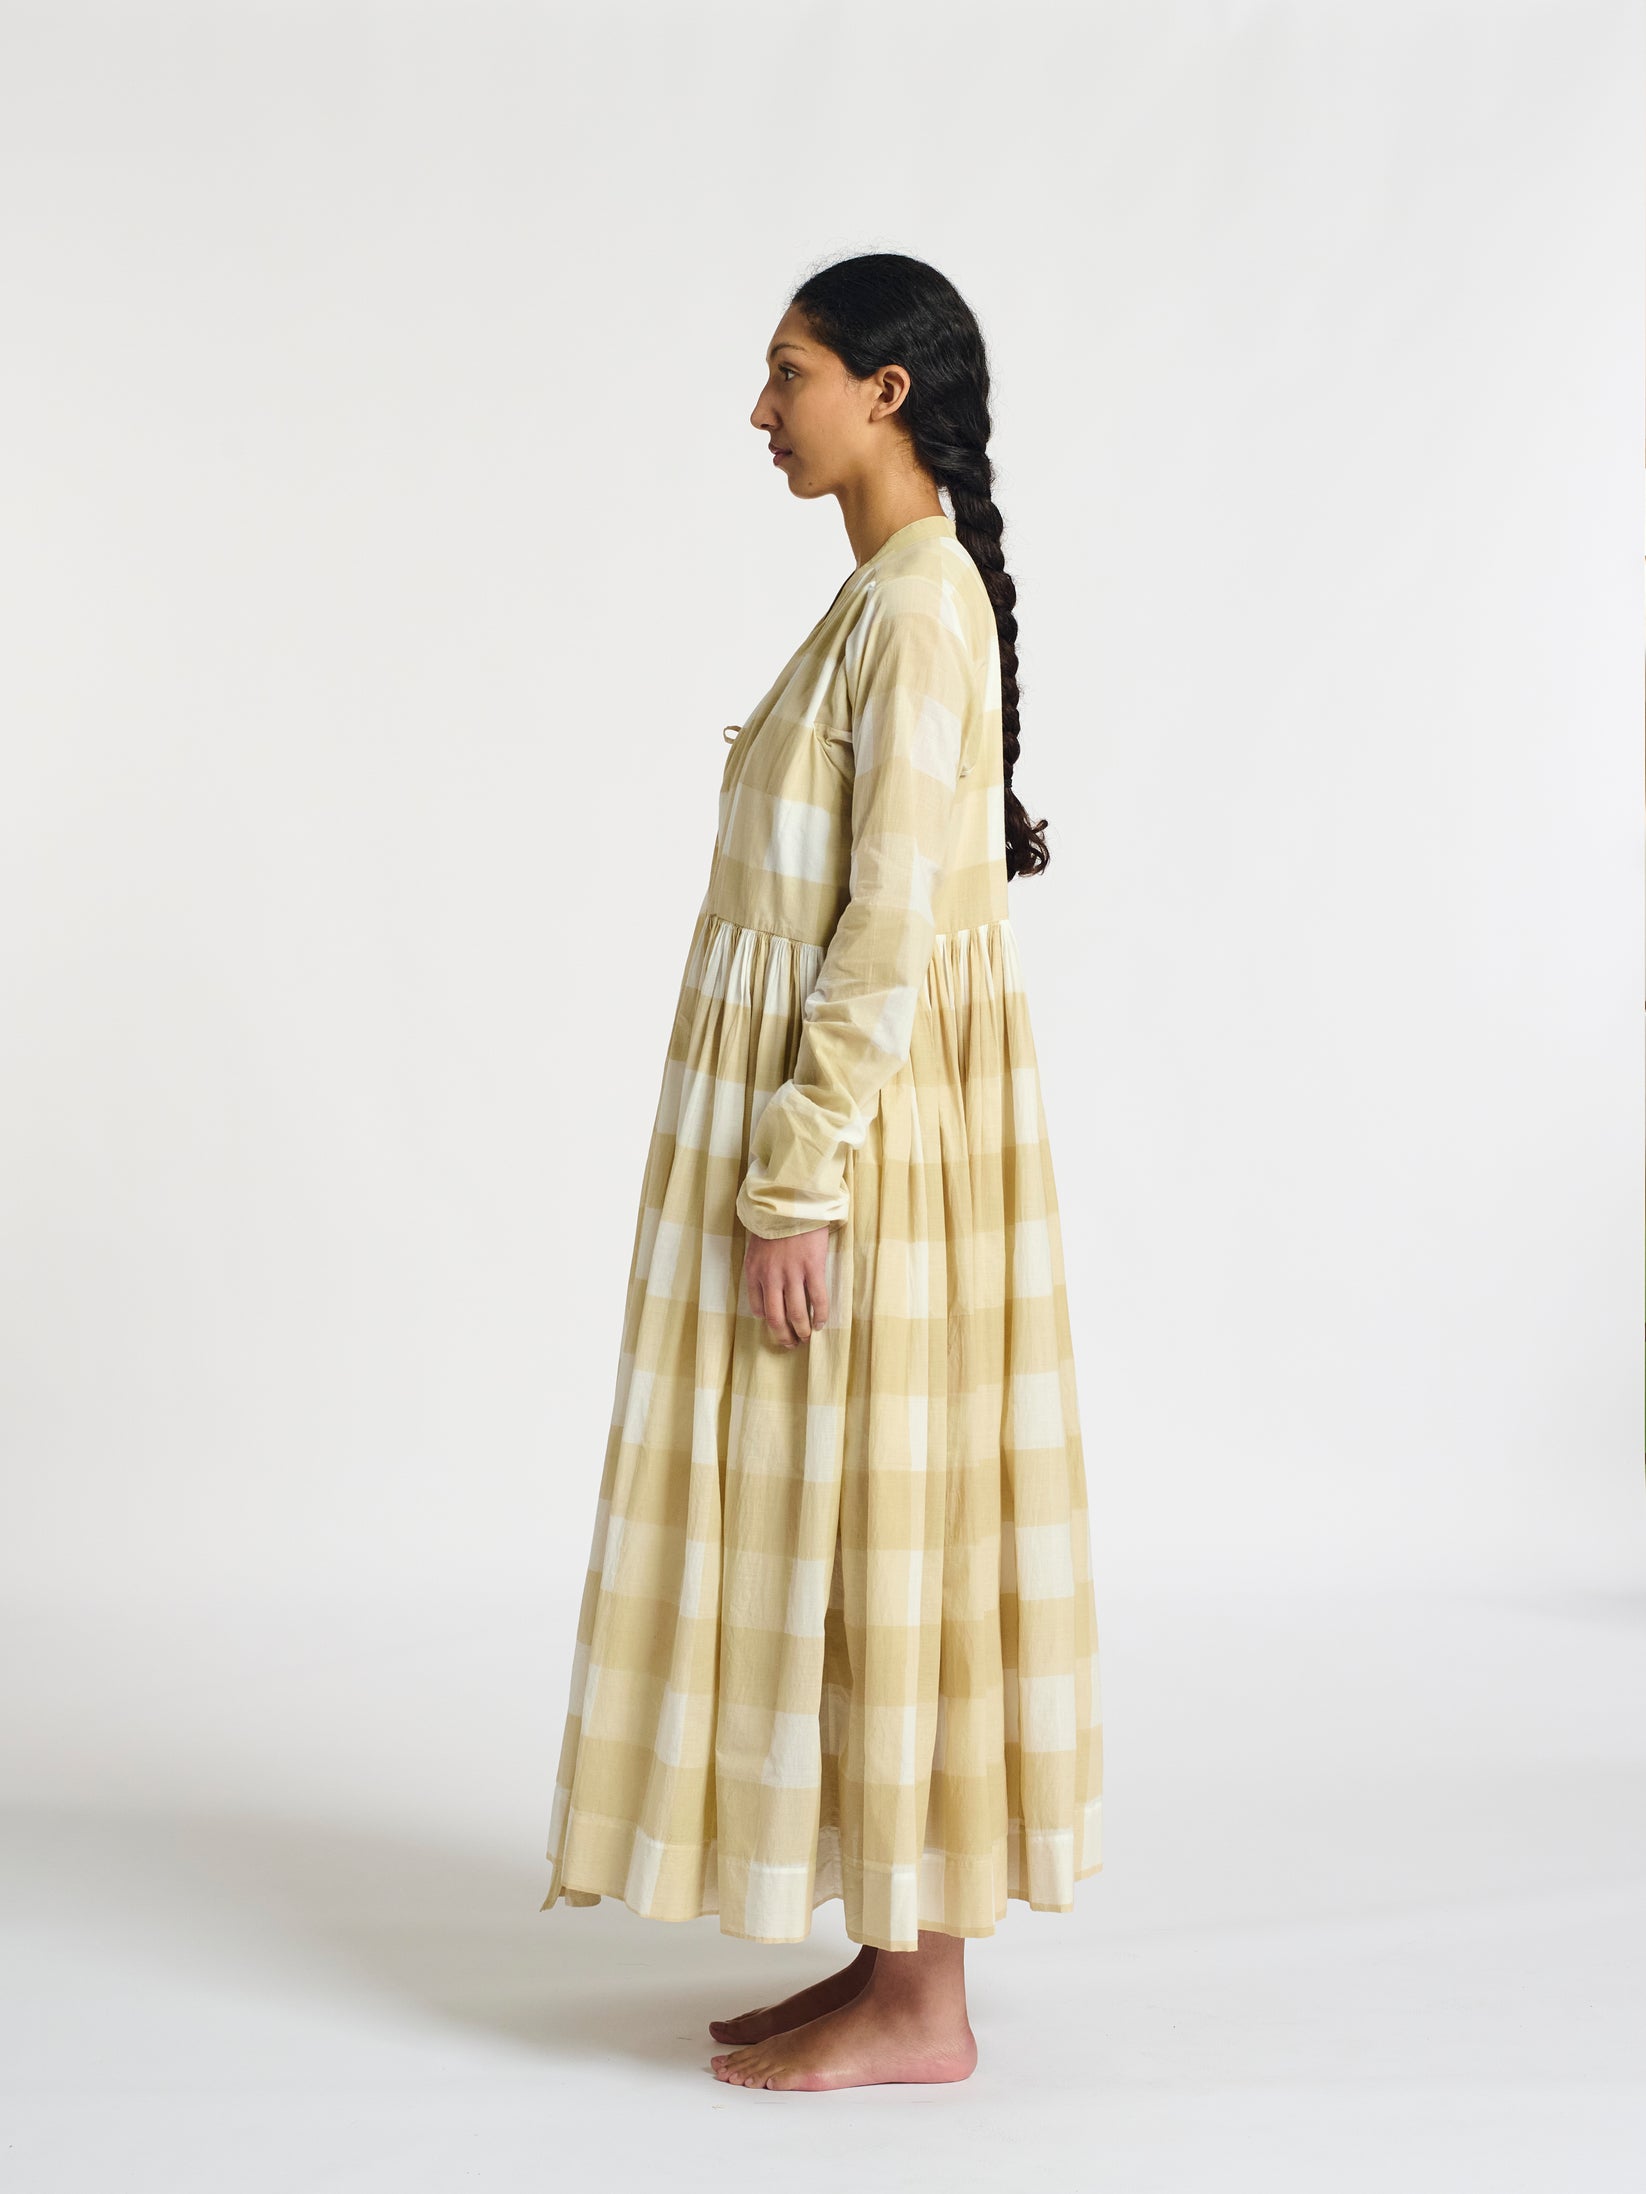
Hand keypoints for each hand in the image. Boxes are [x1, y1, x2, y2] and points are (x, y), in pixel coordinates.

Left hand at [742, 1225, 830, 1347]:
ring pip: (797, 1313)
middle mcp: (770, 1277)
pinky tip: (822, 1323)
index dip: (767, 1322)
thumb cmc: (774, 1221)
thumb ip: (760, 1268)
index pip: (758, 1307)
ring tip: (807, 1337)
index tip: (776, 1327)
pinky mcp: (812, 1268)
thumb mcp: (757, 1246)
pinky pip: (818, 1299)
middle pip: (776, 1317)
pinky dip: (820, 1315)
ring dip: (802, 1330)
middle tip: (791, 1344)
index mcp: (754, 1271)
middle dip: (784, 1335)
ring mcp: (792, 1273)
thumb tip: (767, 1291)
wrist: (791, 1201)